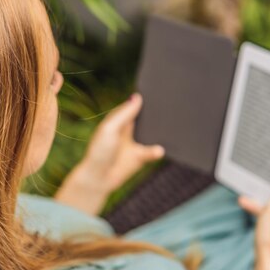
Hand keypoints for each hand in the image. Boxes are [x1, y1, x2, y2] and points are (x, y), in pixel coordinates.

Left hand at [54, 93, 164, 214]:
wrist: (98, 177)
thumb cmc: (99, 151)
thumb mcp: (110, 129)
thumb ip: (124, 114)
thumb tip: (137, 97)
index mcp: (119, 120)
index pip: (134, 105)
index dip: (144, 99)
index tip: (158, 91)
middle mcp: (128, 130)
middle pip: (146, 118)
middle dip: (156, 114)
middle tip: (170, 107)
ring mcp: (135, 143)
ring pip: (153, 134)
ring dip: (160, 132)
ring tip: (171, 126)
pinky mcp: (141, 157)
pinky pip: (153, 152)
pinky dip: (157, 150)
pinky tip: (159, 150)